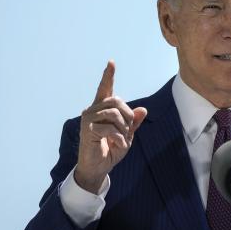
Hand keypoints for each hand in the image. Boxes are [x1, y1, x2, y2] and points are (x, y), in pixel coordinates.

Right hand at [75, 60, 146, 192]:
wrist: (97, 167)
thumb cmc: (110, 150)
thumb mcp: (126, 136)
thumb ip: (133, 123)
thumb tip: (143, 109)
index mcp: (102, 109)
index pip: (105, 89)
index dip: (108, 76)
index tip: (111, 62)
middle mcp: (93, 110)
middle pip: (116, 101)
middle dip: (128, 115)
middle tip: (128, 130)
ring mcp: (88, 119)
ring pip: (114, 114)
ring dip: (123, 128)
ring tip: (121, 139)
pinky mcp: (87, 130)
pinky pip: (109, 129)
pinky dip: (119, 139)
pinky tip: (116, 145)